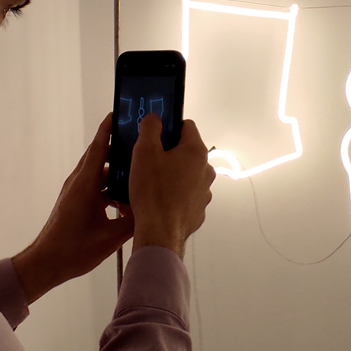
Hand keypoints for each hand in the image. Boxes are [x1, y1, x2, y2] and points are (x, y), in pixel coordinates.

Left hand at [12, 113, 133, 304]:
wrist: (46, 264)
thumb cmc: (74, 249)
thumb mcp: (111, 237)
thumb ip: (133, 220)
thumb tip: (151, 208)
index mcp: (85, 184)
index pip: (98, 147)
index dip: (109, 128)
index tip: (121, 113)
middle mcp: (79, 183)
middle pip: (101, 157)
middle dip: (120, 148)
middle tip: (142, 142)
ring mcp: (76, 192)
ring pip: (100, 174)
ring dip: (117, 173)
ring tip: (140, 172)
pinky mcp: (77, 203)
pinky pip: (97, 187)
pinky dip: (111, 188)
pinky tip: (127, 199)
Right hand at [129, 115, 215, 258]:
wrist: (159, 233)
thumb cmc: (153, 191)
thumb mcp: (144, 152)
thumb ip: (150, 128)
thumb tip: (155, 118)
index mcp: (196, 151)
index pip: (186, 126)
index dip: (169, 127)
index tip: (154, 135)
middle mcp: (206, 170)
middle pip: (186, 151)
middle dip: (168, 153)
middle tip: (148, 161)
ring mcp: (204, 191)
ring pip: (186, 174)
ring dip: (172, 174)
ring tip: (150, 183)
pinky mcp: (198, 210)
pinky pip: (185, 195)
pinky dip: (174, 194)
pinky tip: (158, 200)